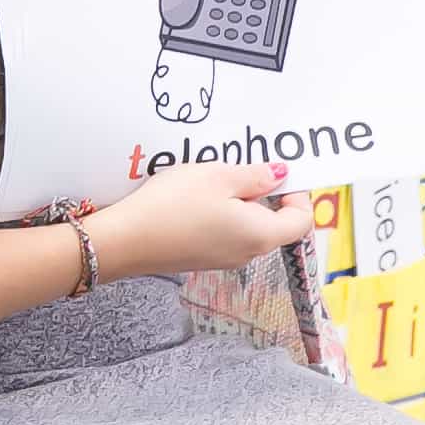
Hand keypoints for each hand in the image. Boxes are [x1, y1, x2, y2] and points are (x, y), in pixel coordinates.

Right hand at [85, 161, 313, 282]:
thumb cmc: (172, 207)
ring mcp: (223, 258)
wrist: (123, 241)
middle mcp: (247, 253)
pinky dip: (219, 212)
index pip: (300, 221)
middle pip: (274, 222)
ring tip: (211, 178)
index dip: (298, 194)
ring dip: (238, 200)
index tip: (279, 171)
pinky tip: (193, 196)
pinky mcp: (201, 257)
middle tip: (240, 166)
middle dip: (264, 192)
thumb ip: (255, 176)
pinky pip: (223, 232)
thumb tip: (279, 175)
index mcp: (260, 235)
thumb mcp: (219, 177)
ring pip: (246, 225)